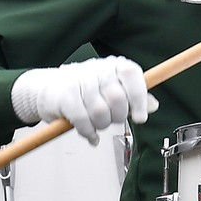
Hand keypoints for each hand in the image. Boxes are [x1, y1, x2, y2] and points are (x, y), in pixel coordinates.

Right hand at [10, 57, 155, 144]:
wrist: (47, 89)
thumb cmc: (83, 90)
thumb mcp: (111, 89)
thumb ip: (133, 96)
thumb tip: (153, 105)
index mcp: (112, 65)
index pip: (132, 75)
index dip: (139, 97)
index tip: (140, 117)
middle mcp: (97, 69)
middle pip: (118, 98)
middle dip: (117, 117)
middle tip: (111, 120)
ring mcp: (79, 80)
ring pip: (100, 113)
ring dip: (100, 126)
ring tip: (96, 124)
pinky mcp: (65, 95)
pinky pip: (82, 120)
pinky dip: (88, 132)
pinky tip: (89, 134)